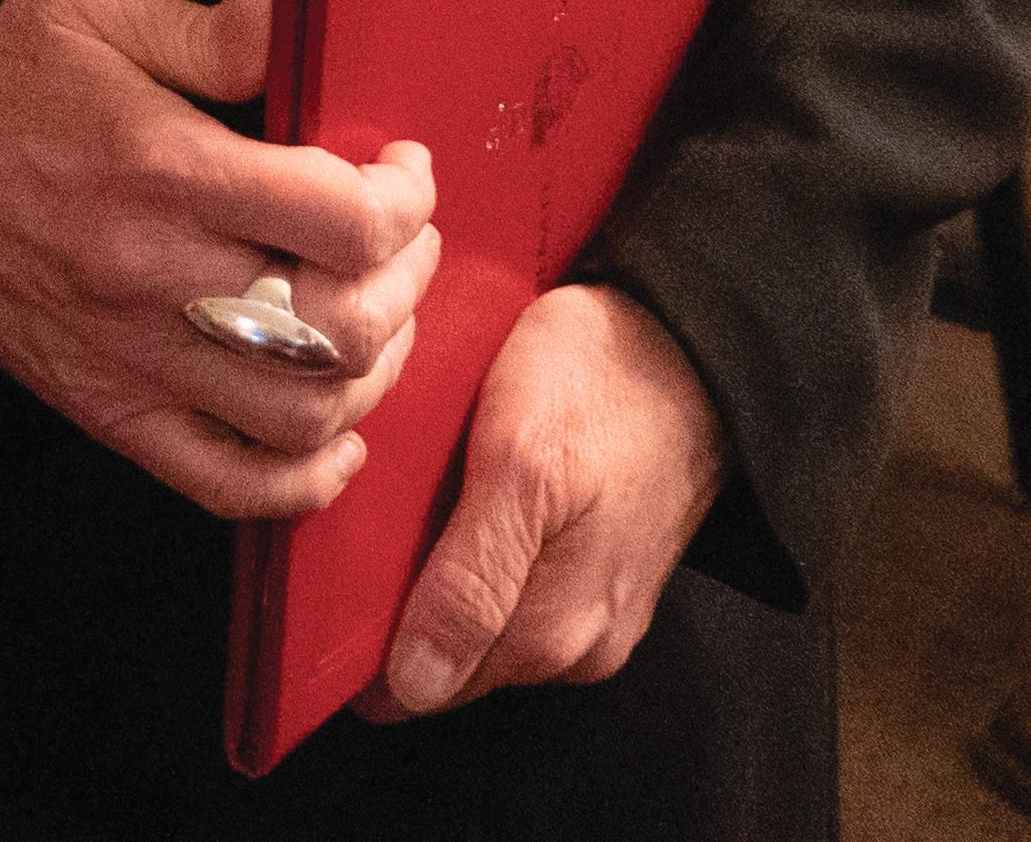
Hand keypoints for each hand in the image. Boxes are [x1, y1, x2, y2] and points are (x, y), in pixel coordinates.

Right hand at [0, 0, 437, 520]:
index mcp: (168, 168)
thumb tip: (286, 13)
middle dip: (407, 282)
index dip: (408, 200)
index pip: (345, 219)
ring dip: (372, 374)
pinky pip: (227, 482)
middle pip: (344, 325)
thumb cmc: (8, 78)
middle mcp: (157, 273)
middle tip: (403, 242)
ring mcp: (133, 354)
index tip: (402, 174)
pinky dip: (302, 479)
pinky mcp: (108, 408)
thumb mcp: (101, 7)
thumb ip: (211, 27)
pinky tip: (332, 437)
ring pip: (303, 411)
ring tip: (375, 321)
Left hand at [359, 283, 725, 719]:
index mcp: (549, 634)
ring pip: (476, 620)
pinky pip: (512, 587)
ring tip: (417, 499)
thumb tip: (415, 683)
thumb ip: (472, 582)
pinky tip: (466, 497)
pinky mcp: (599, 577)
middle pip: (446, 657)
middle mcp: (575, 647)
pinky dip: (475, 551)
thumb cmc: (605, 386)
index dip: (362, 641)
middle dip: (396, 604)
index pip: (419, 688)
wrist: (696, 342)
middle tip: (370, 518)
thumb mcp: (521, 464)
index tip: (334, 576)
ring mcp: (593, 615)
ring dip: (435, 575)